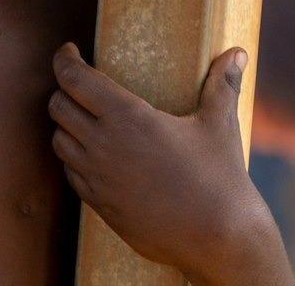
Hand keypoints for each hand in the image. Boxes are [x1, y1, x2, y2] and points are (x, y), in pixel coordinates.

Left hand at [49, 43, 292, 285]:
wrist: (223, 243)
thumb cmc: (222, 179)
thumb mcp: (220, 125)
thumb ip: (221, 84)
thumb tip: (237, 53)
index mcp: (127, 117)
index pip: (73, 78)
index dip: (64, 59)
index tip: (70, 50)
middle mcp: (104, 145)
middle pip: (58, 105)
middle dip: (65, 89)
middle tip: (81, 84)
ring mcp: (99, 178)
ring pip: (59, 140)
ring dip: (66, 125)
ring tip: (84, 117)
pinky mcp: (100, 205)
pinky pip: (71, 174)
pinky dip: (75, 159)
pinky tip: (93, 154)